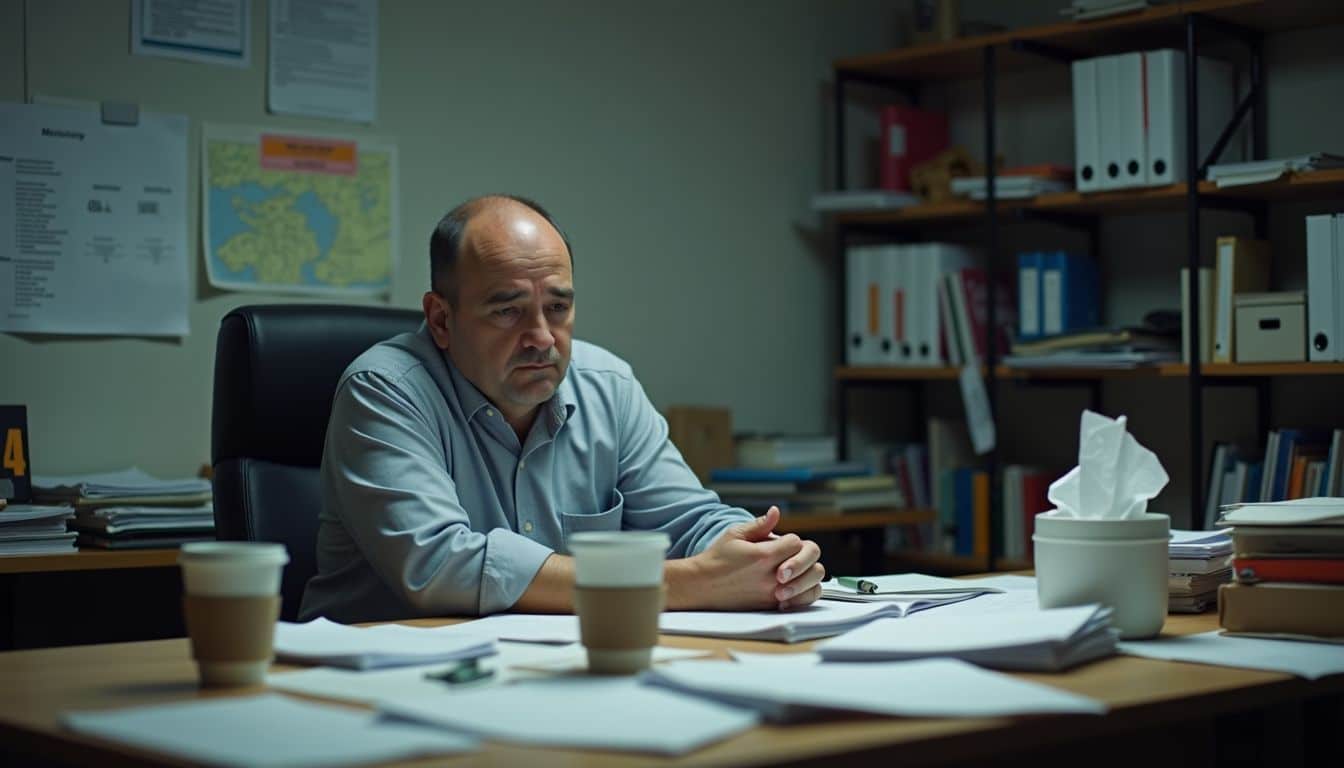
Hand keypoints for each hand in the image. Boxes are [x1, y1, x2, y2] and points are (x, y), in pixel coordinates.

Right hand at [668, 506, 824, 610]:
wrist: (702, 586)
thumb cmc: (717, 558)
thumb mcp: (735, 534)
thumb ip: (760, 524)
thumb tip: (776, 512)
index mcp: (764, 555)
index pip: (796, 542)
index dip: (790, 540)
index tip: (779, 543)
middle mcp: (772, 576)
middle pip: (812, 563)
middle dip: (805, 556)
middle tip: (792, 556)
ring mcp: (774, 593)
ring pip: (813, 583)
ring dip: (808, 574)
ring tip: (796, 570)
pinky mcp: (772, 606)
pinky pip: (803, 601)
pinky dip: (805, 593)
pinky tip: (795, 586)